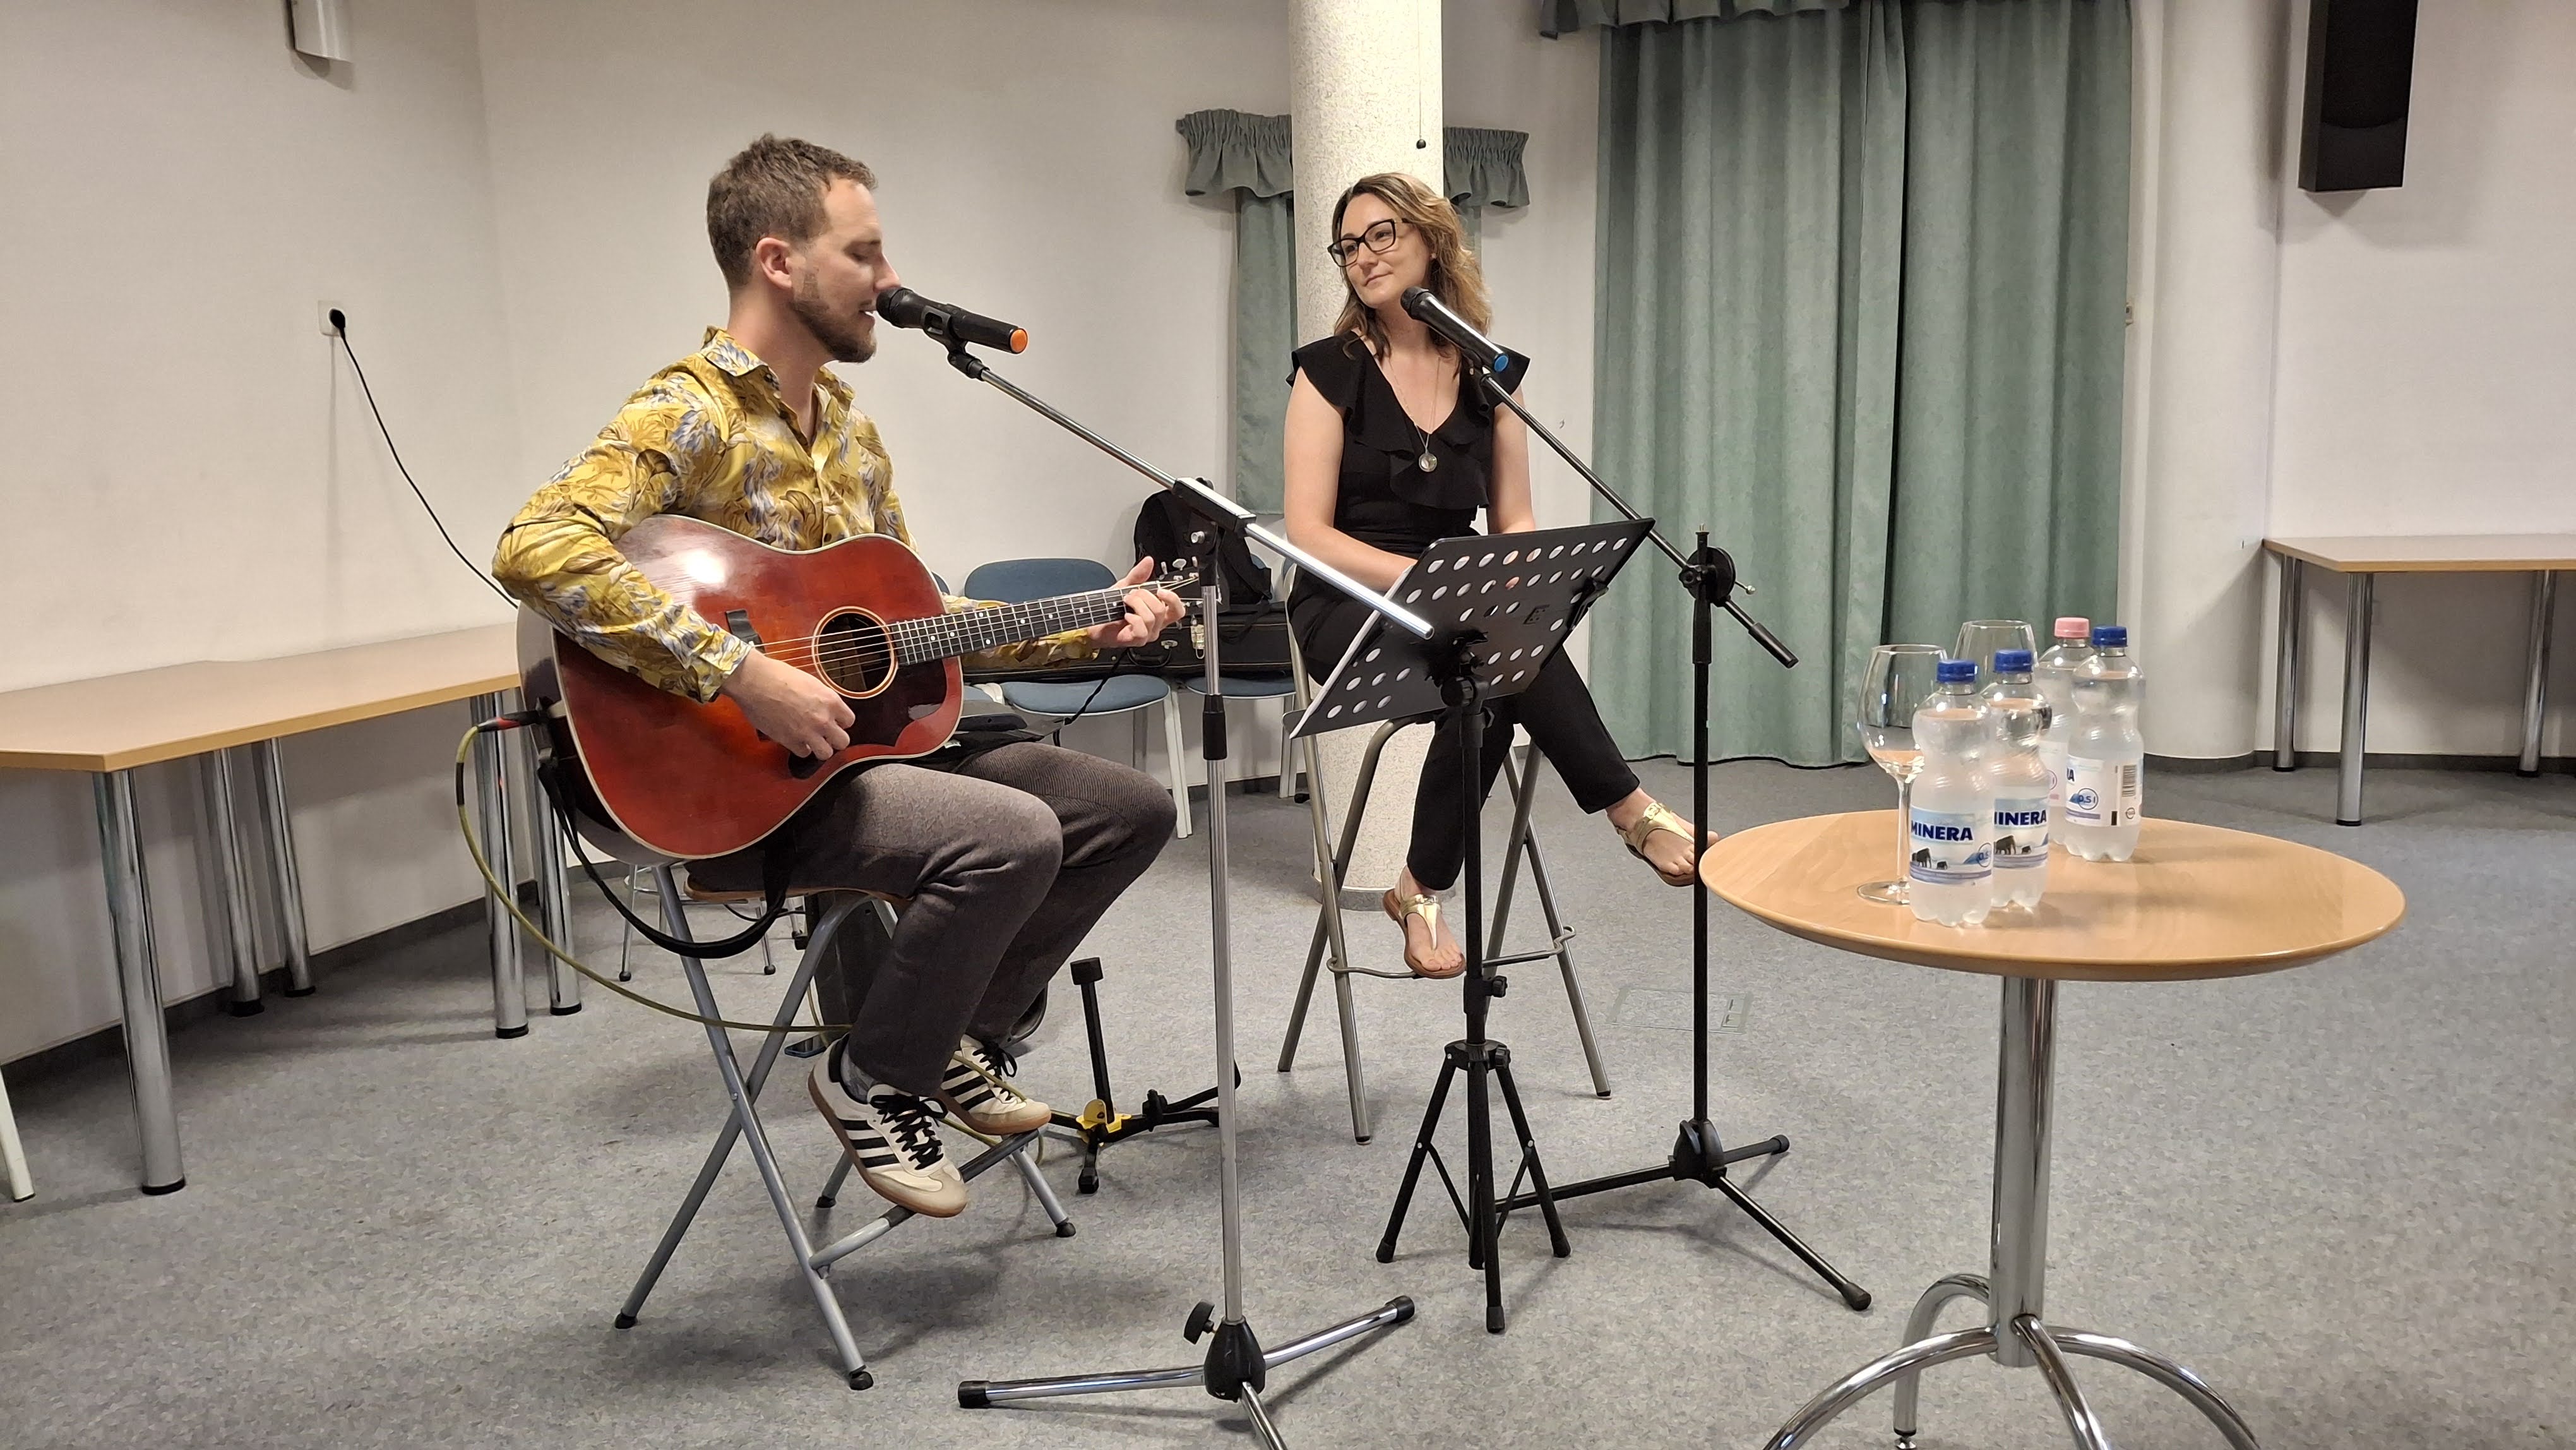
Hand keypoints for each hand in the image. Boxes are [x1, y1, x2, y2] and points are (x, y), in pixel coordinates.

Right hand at [719, 649, 854, 758]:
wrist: (755, 681)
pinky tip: (796, 740)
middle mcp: (823, 719)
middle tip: (825, 735)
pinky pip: (804, 753)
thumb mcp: (810, 682)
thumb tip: (824, 707)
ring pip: (826, 753)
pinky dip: (800, 748)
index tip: (833, 721)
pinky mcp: (790, 741)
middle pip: (842, 741)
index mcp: (830, 701)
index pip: (849, 721)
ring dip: (819, 748)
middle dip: (834, 739)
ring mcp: (807, 732)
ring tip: (812, 741)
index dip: (840, 722)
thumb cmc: (777, 675)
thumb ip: (821, 698)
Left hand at [1085, 556, 1187, 648]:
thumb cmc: (1110, 607)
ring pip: (1151, 618)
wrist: (1095, 620)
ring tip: (1125, 602)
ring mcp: (1147, 633)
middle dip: (1145, 596)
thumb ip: (1138, 574)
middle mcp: (1155, 625)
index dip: (1172, 599)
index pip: (1177, 609)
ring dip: (1136, 605)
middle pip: (1162, 610)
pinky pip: (1142, 630)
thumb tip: (1148, 562)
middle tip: (1132, 594)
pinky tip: (1125, 615)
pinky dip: (1133, 619)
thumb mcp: (1125, 586)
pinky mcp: (1136, 640)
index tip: (1160, 590)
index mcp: (1157, 613)